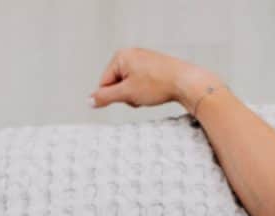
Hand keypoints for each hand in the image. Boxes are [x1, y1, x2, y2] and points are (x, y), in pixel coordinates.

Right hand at [90, 47, 221, 111]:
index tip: (129, 97)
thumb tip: (89, 101)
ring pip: (130, 85)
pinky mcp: (154, 66)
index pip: (104, 83)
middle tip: (141, 96)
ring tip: (151, 93)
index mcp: (121, 56)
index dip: (114, 96)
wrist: (186, 82)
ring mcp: (143, 59)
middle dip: (127, 95)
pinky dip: (147, 91)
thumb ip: (105, 97)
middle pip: (117, 84)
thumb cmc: (158, 84)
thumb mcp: (127, 93)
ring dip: (137, 95)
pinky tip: (157, 91)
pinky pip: (142, 83)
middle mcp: (131, 54)